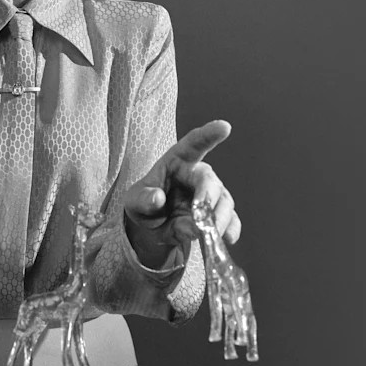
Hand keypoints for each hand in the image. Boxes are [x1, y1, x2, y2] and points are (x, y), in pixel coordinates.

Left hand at [123, 120, 241, 268]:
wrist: (153, 227)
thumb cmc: (144, 204)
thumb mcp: (135, 201)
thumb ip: (144, 199)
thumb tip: (157, 199)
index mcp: (177, 162)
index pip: (194, 143)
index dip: (209, 134)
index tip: (225, 127)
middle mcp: (198, 175)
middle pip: (209, 181)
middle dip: (208, 198)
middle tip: (202, 217)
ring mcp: (211, 195)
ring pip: (223, 202)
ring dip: (217, 219)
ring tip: (205, 234)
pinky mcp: (218, 215)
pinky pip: (231, 221)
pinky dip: (230, 230)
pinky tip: (227, 239)